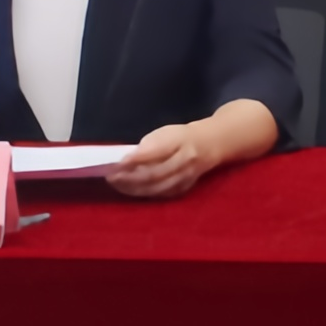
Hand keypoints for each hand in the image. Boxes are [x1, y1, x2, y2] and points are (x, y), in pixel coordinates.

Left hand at [105, 106, 278, 199]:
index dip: (135, 159)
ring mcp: (187, 176)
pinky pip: (163, 194)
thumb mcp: (168, 131)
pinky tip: (132, 191)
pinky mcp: (186, 188)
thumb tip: (128, 159)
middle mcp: (186, 160)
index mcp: (181, 140)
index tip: (117, 162)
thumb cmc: (185, 136)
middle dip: (130, 177)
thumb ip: (151, 144)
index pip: (155, 152)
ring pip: (158, 187)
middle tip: (111, 176)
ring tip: (117, 185)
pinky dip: (146, 194)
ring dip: (134, 188)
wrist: (214, 143)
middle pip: (155, 173)